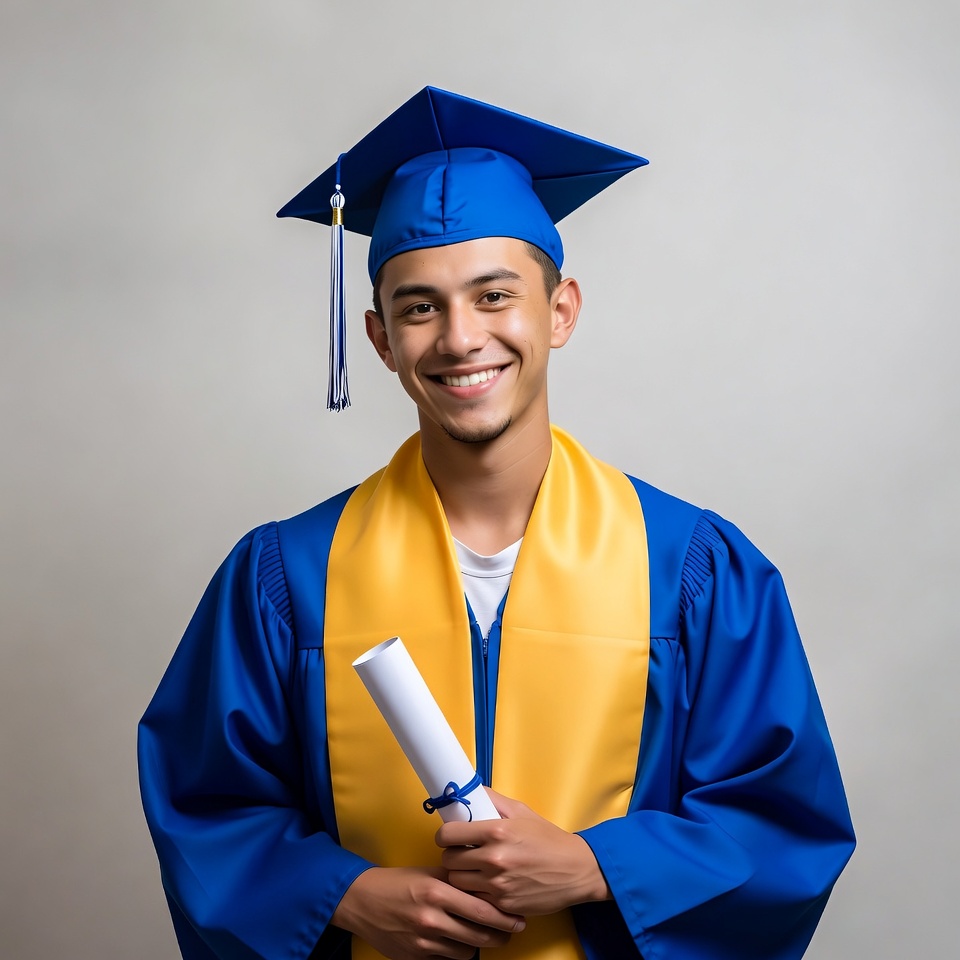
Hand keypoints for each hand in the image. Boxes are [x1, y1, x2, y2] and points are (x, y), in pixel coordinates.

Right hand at [331, 865, 525, 959]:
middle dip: (500, 935)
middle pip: (478, 935)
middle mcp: (431, 918)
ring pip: (466, 951)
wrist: (363, 900)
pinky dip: (457, 950)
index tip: (517, 916)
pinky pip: (447, 958)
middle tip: (512, 930)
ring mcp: (423, 941)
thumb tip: (486, 883)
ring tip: (489, 936)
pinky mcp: (416, 956)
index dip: (503, 916)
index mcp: (436, 892)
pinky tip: (461, 940)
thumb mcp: (429, 873)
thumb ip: (456, 879)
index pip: (481, 909)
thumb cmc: (399, 881)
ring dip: (480, 944)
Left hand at [436, 789, 610, 915]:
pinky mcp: (504, 905)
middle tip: (463, 854)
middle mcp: (495, 858)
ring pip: (457, 883)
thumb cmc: (548, 839)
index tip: (450, 836)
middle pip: (448, 861)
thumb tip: (467, 790)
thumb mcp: (522, 812)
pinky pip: (474, 899)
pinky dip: (476, 893)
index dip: (445, 835)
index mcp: (497, 831)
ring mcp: (498, 884)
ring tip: (474, 870)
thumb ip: (492, 801)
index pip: (448, 834)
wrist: (576, 870)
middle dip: (452, 856)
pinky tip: (487, 885)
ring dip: (462, 876)